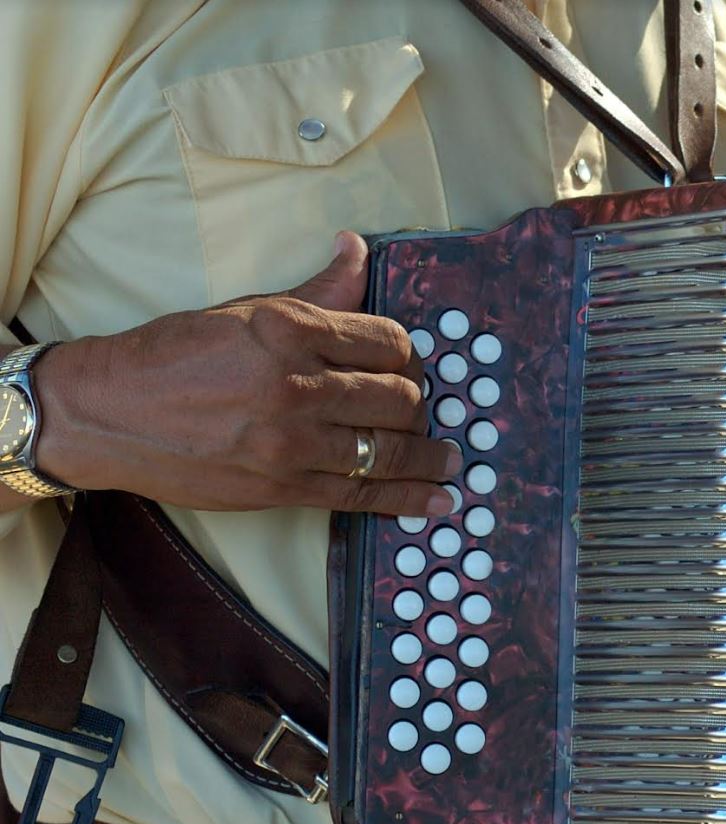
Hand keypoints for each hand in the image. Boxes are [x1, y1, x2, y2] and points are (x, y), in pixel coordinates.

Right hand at [33, 232, 457, 516]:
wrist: (106, 413)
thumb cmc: (173, 355)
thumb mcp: (245, 310)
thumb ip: (316, 291)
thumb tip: (358, 250)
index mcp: (289, 329)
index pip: (387, 341)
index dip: (409, 354)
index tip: (410, 364)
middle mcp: (296, 384)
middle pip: (397, 397)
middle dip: (420, 403)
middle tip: (422, 408)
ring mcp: (291, 441)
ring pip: (387, 448)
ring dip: (428, 456)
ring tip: (450, 459)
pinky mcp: (282, 487)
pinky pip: (361, 495)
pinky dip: (406, 499)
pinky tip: (436, 501)